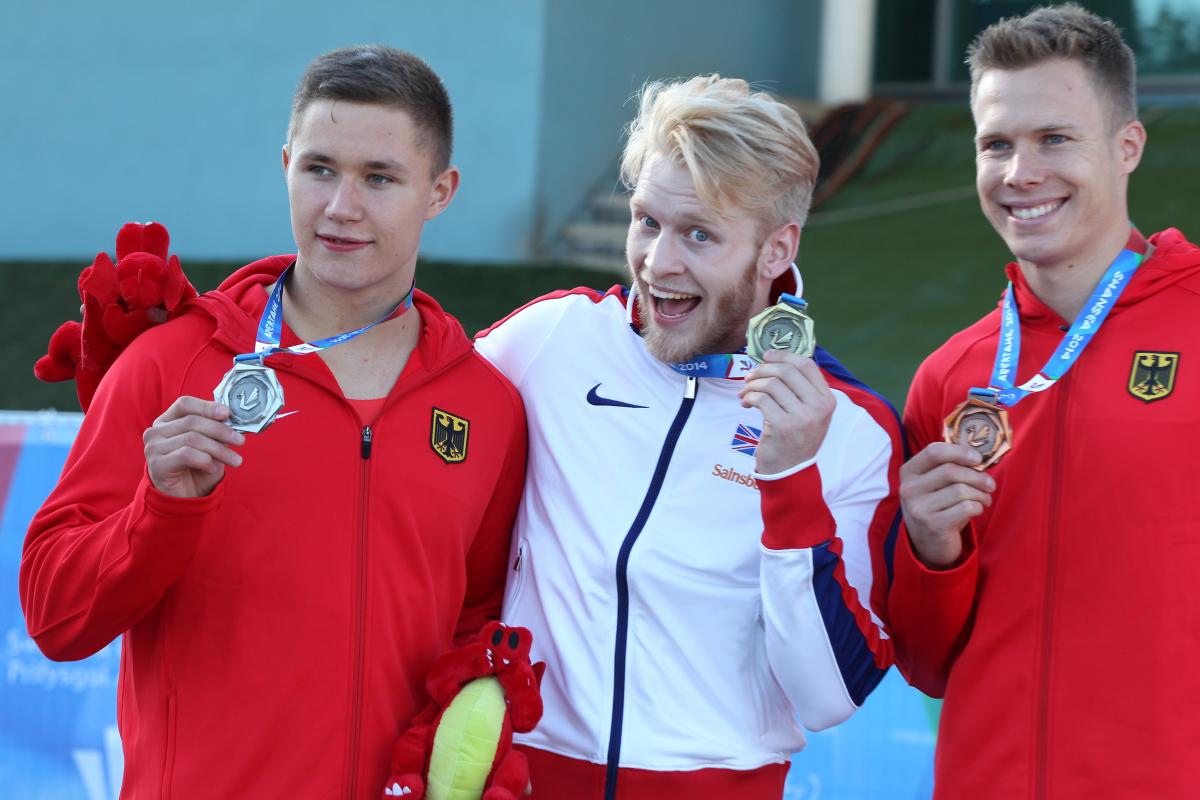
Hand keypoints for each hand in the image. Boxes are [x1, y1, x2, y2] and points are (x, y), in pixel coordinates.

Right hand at [144, 397, 243, 497]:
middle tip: (240, 441)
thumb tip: (232, 420)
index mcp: (167, 421)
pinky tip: (213, 468)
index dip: (207, 406)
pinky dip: (205, 460)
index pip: (184, 404)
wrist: (184, 498)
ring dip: (219, 449)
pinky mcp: (157, 464)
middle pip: (192, 421)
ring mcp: (153, 448)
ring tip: (235, 460)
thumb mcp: (210, 445)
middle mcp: (156, 431)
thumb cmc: (197, 468)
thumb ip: (216, 431)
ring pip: (192, 438)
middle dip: (221, 431)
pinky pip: (186, 455)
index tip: (227, 413)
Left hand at [737, 350, 834, 473]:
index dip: (784, 355)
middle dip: (762, 370)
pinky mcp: (783, 427)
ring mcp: (802, 418)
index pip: (807, 365)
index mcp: (827, 399)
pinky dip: (748, 398)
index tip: (766, 356)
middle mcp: (818, 407)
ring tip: (745, 394)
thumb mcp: (808, 413)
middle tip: (749, 377)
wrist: (791, 472)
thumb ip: (799, 389)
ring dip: (751, 385)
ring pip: (771, 384)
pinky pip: (761, 399)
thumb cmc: (796, 438)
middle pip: (786, 371)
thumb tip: (775, 359)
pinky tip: (745, 404)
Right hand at [899, 442, 994, 567]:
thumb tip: (977, 451)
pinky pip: (967, 508)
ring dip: (981, 494)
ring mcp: (919, 508)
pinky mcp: (933, 525)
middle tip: (989, 484)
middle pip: (951, 471)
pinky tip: (976, 510)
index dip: (960, 451)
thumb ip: (949, 465)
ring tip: (984, 499)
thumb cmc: (938, 506)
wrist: (928, 543)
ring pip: (962, 490)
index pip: (934, 452)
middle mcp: (909, 489)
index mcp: (909, 472)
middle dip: (977, 476)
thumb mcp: (934, 483)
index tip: (978, 459)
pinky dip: (978, 507)